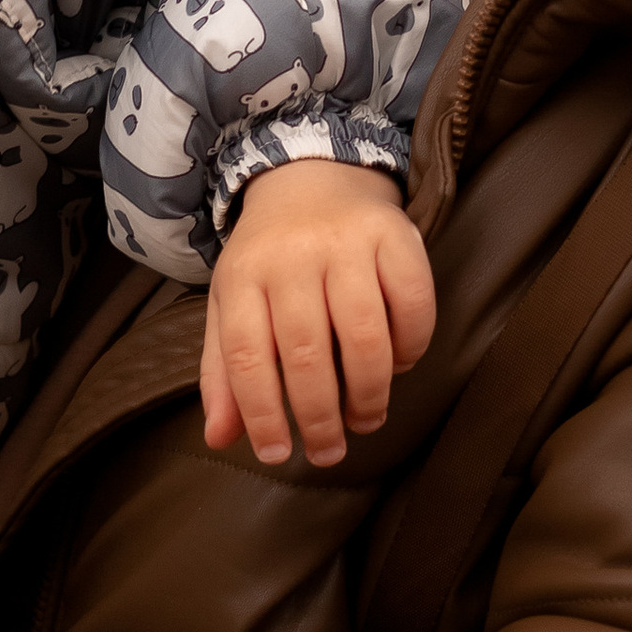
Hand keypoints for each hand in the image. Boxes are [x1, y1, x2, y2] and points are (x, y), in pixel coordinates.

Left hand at [199, 161, 433, 471]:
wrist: (311, 175)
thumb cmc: (269, 258)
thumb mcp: (231, 304)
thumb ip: (223, 371)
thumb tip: (219, 439)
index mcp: (242, 275)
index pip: (246, 357)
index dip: (262, 414)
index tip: (277, 455)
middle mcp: (292, 255)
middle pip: (307, 354)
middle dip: (320, 417)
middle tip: (329, 451)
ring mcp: (347, 241)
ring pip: (364, 336)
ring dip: (369, 394)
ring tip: (365, 419)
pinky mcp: (395, 234)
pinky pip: (412, 305)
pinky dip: (410, 348)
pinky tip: (397, 366)